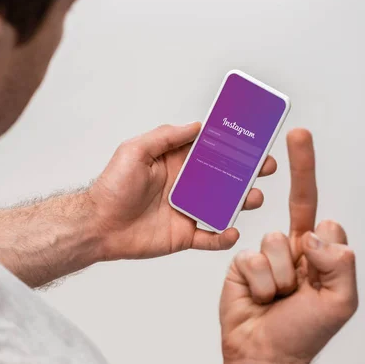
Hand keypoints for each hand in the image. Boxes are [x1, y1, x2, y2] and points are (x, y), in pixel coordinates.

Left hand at [89, 123, 276, 259]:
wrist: (99, 226)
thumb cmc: (112, 187)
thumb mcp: (135, 151)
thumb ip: (166, 137)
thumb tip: (197, 125)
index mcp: (178, 163)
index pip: (212, 151)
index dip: (234, 145)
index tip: (254, 139)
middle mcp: (188, 186)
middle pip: (226, 178)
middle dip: (248, 172)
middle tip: (265, 167)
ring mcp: (189, 212)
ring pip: (224, 207)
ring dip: (243, 202)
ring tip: (252, 198)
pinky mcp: (185, 236)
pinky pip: (211, 238)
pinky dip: (224, 237)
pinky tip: (231, 231)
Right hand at [220, 129, 357, 363]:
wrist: (264, 355)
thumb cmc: (303, 333)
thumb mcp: (340, 302)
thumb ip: (339, 263)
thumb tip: (315, 233)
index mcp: (317, 255)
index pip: (320, 213)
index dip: (309, 175)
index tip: (297, 135)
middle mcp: (291, 250)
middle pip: (298, 216)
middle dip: (302, 198)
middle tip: (299, 176)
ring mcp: (264, 256)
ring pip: (274, 242)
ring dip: (279, 278)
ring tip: (277, 299)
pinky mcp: (239, 265)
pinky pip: (251, 259)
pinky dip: (260, 284)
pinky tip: (258, 300)